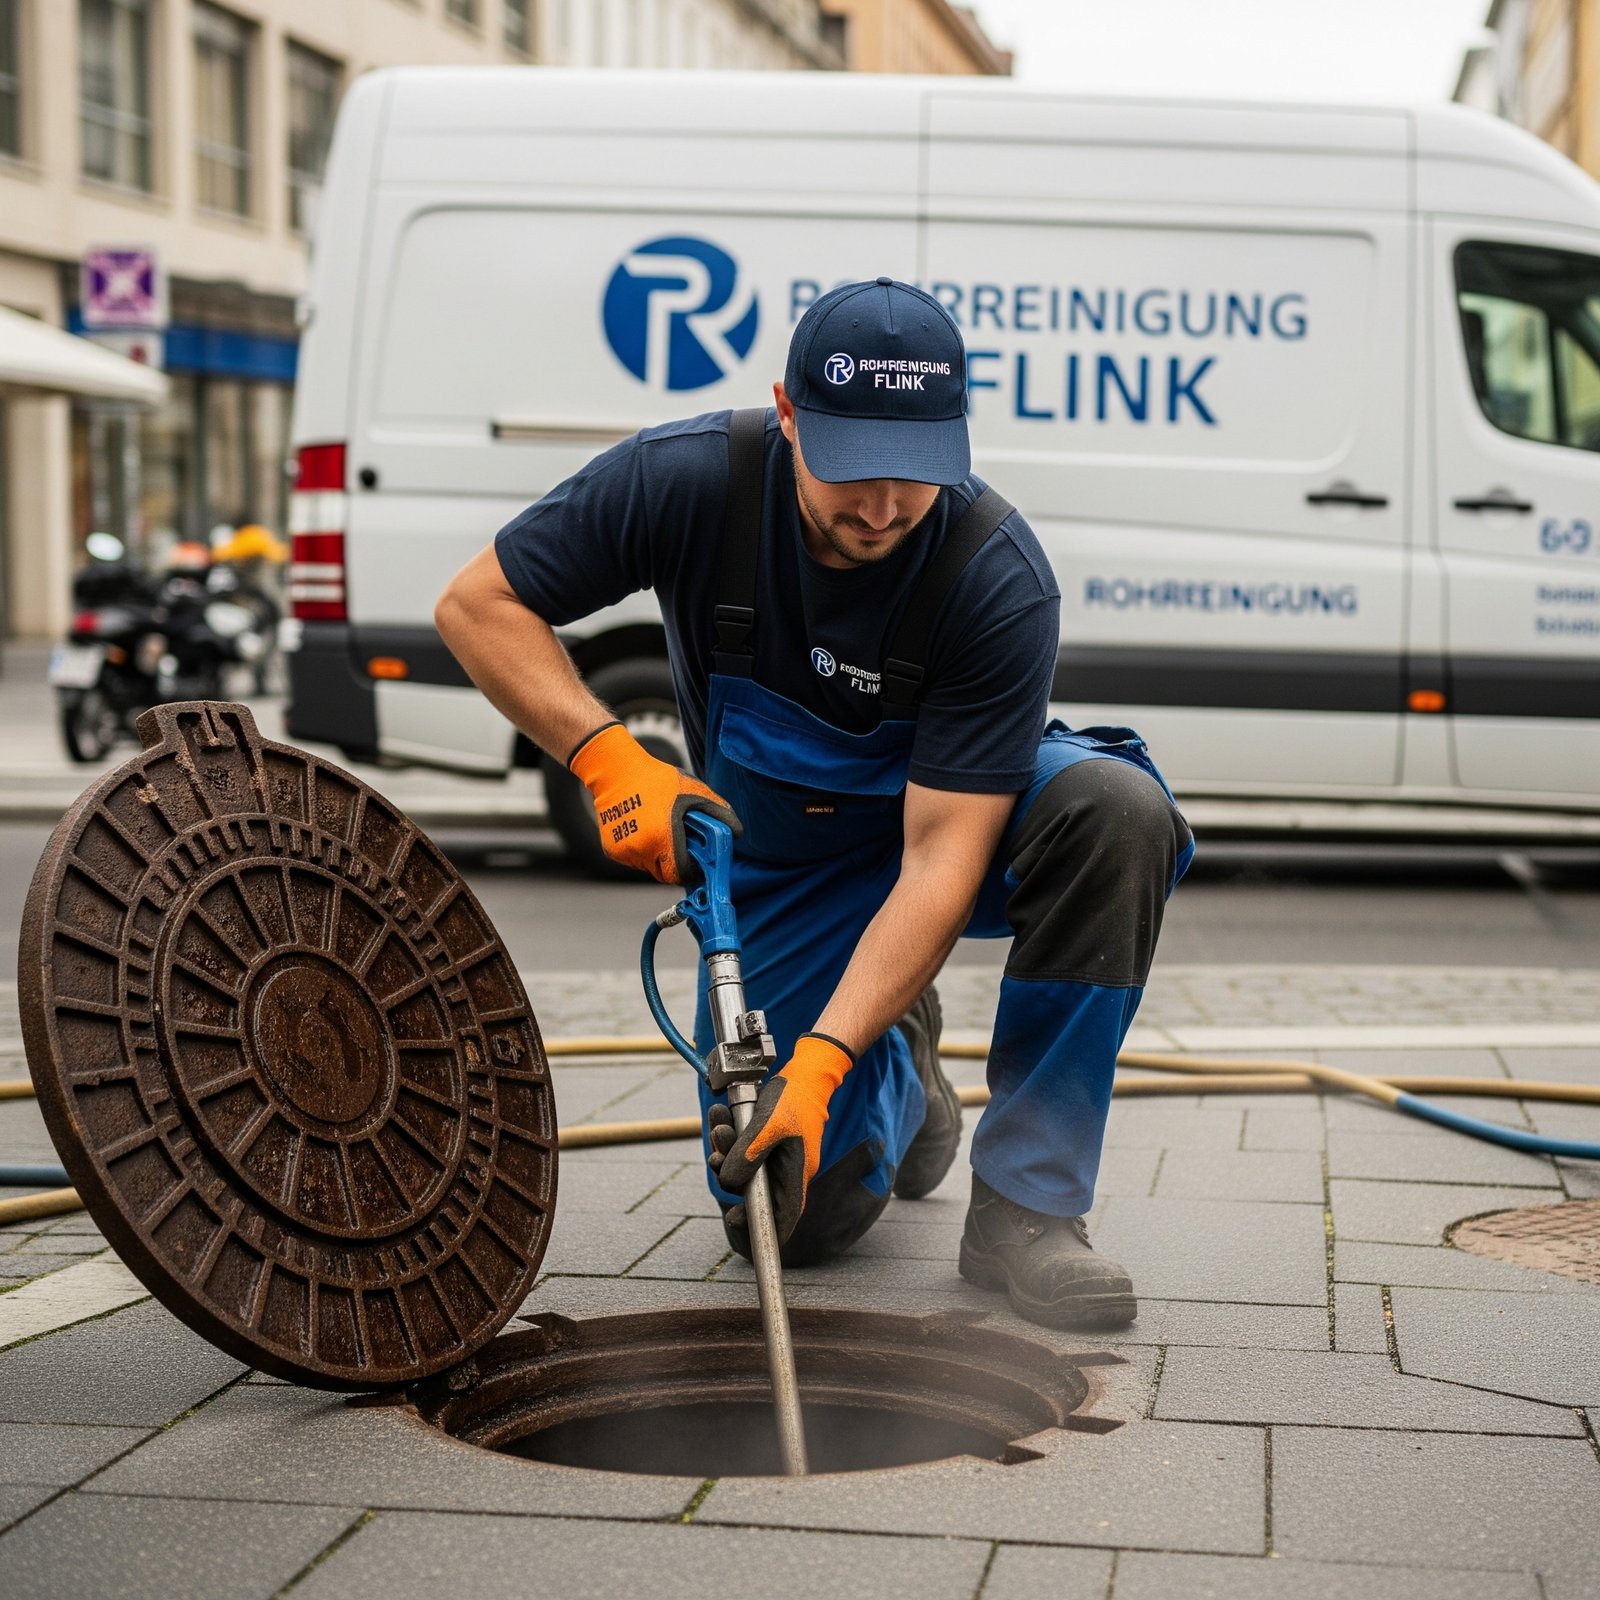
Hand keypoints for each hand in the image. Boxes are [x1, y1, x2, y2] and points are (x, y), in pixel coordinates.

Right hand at [567, 720, 739, 883]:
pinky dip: (639, 850)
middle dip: (673, 865)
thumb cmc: (656, 779)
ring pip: (647, 866)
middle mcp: (640, 850)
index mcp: (661, 838)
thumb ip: (717, 812)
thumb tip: (737, 832)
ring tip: (659, 830)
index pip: (679, 875)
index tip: (693, 864)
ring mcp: (624, 851)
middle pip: (663, 874)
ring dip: (655, 857)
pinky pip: (633, 858)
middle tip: (678, 845)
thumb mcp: (693, 791)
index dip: (689, 871)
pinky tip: (642, 828)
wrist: (616, 771)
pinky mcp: (612, 850)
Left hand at [707, 1033, 853, 1244]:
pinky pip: (743, 1150)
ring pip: (745, 1169)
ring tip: (719, 1126)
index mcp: (796, 1174)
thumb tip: (728, 1180)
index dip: (761, 1227)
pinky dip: (729, 1137)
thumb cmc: (792, 1098)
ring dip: (725, 1150)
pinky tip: (720, 1117)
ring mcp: (777, 1159)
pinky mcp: (767, 1144)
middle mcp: (787, 1172)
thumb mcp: (767, 1125)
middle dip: (730, 1175)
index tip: (735, 1222)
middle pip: (755, 1191)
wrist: (804, 1073)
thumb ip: (748, 1154)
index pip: (783, 1215)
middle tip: (716, 1157)